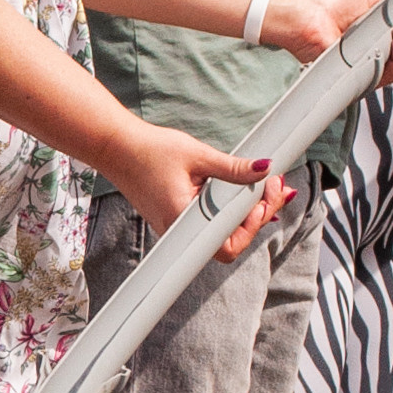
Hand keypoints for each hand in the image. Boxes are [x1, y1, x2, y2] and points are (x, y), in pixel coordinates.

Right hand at [110, 127, 290, 260]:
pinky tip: (247, 196)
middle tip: (276, 188)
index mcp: (183, 220)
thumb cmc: (149, 152)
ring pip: (221, 235)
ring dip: (247, 215)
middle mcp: (179, 232)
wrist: (116, 149)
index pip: (228, 244)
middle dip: (258, 218)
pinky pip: (209, 224)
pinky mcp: (176, 219)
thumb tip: (263, 169)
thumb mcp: (198, 156)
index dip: (254, 223)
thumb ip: (232, 168)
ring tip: (269, 190)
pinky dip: (231, 212)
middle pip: (229, 243)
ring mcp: (177, 228)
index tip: (267, 194)